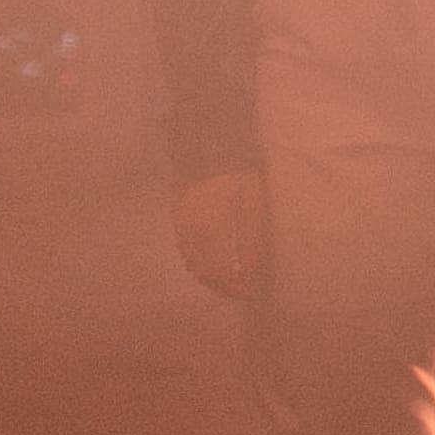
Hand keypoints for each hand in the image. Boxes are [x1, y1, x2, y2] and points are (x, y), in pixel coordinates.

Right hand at [173, 169, 267, 299]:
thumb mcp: (253, 203)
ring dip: (211, 276)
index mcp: (209, 232)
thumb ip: (251, 240)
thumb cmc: (239, 170)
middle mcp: (190, 234)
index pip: (220, 274)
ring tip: (234, 280)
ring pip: (192, 263)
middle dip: (224, 286)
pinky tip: (214, 260)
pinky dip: (200, 261)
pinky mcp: (179, 216)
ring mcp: (181, 225)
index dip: (237, 288)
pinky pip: (187, 249)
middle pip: (203, 272)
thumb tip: (251, 273)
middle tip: (247, 291)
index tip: (255, 294)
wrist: (209, 140)